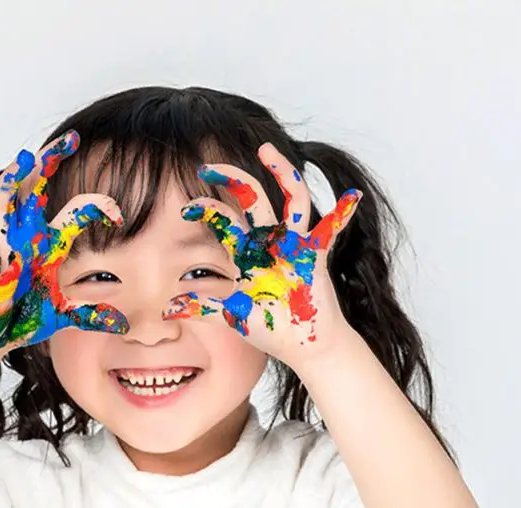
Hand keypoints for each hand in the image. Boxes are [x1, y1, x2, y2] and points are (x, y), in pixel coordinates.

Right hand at [0, 130, 128, 355]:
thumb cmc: (22, 318)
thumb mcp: (61, 313)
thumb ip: (90, 311)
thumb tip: (121, 318)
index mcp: (44, 245)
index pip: (69, 209)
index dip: (92, 203)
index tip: (114, 210)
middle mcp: (24, 240)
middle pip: (34, 191)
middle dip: (49, 162)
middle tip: (71, 138)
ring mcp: (7, 253)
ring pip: (6, 207)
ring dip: (12, 183)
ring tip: (23, 159)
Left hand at [163, 142, 360, 363]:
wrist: (302, 344)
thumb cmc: (271, 327)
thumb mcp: (232, 314)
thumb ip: (204, 307)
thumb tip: (169, 310)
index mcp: (247, 252)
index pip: (224, 220)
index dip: (206, 209)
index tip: (187, 209)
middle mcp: (269, 242)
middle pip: (253, 198)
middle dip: (232, 178)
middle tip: (209, 166)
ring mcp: (294, 246)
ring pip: (291, 200)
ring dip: (283, 173)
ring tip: (266, 149)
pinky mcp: (315, 257)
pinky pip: (329, 231)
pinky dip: (342, 214)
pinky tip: (352, 197)